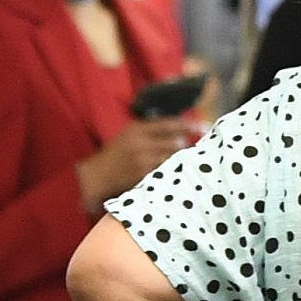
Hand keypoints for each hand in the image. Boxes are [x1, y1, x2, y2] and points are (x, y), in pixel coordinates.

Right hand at [75, 117, 189, 206]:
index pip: (170, 123)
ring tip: (181, 163)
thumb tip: (180, 131)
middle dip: (185, 146)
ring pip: (172, 158)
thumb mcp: (129, 135)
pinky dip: (170, 172)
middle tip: (191, 149)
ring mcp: (142, 160)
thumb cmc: (115, 155)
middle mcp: (140, 142)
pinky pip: (165, 172)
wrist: (96, 176)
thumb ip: (151, 131)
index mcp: (137, 129)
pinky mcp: (143, 176)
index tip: (204, 127)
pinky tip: (171, 174)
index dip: (189, 125)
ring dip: (179, 160)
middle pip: (176, 142)